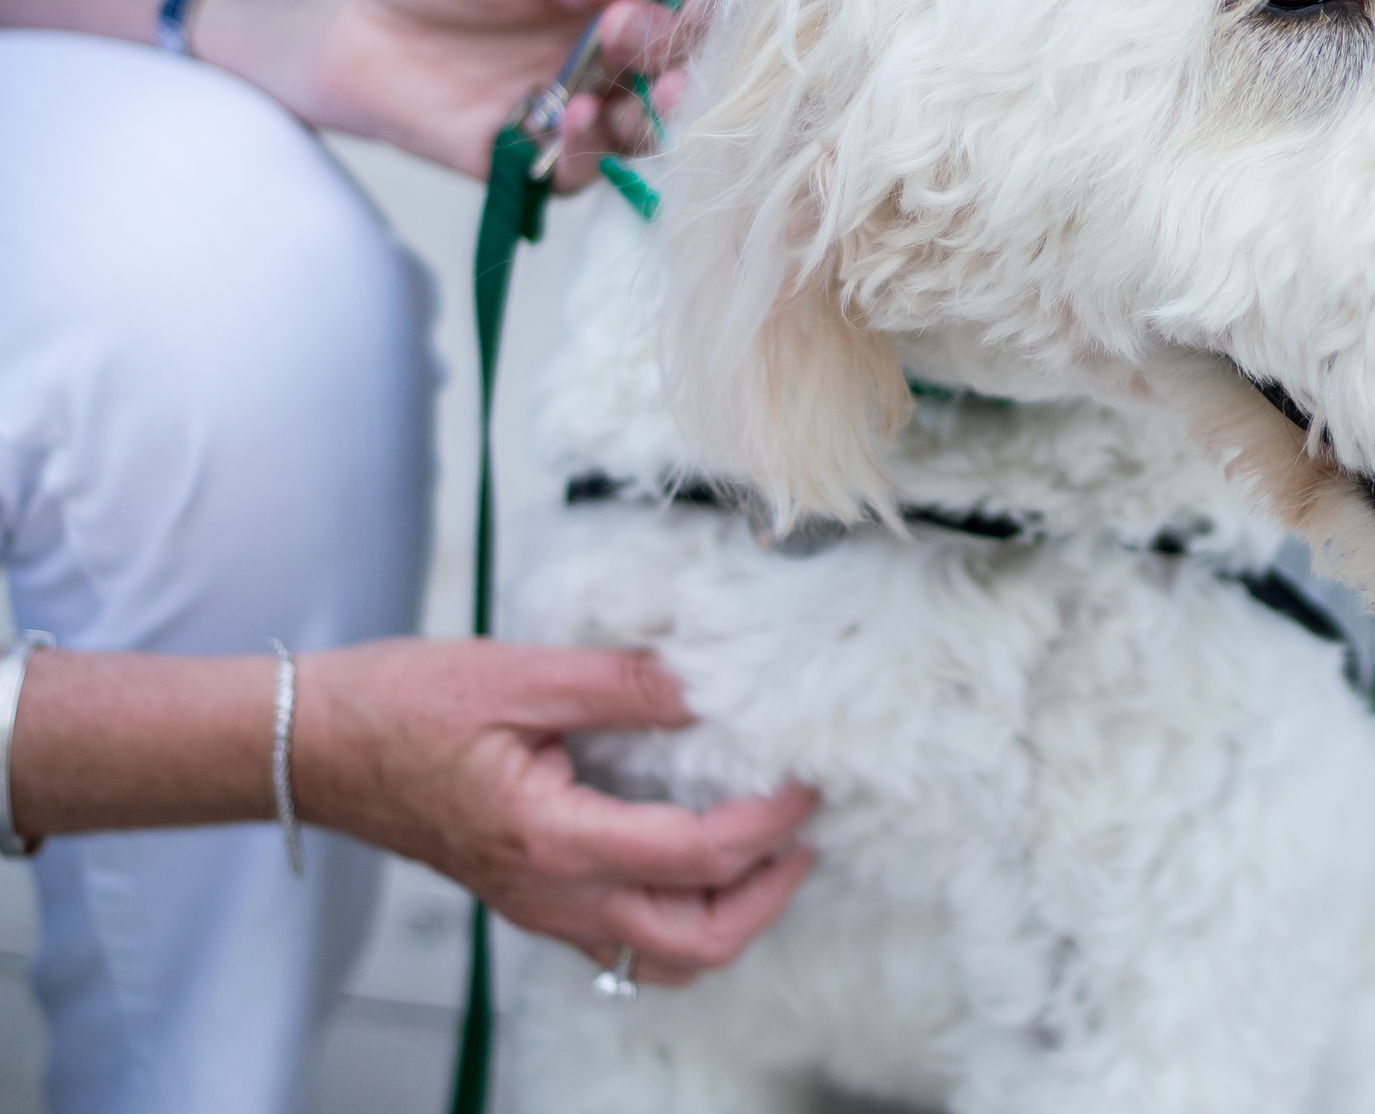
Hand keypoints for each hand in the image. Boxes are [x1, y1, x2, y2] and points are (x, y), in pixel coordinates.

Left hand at [196, 0, 698, 191]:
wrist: (327, 12)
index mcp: (610, 6)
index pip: (680, 23)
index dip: (690, 26)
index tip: (672, 16)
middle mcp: (600, 65)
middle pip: (672, 88)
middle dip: (680, 82)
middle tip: (659, 68)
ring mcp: (564, 116)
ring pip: (636, 139)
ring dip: (642, 125)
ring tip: (617, 99)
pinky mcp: (520, 160)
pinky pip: (574, 174)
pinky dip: (584, 155)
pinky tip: (566, 121)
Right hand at [294, 638, 814, 986]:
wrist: (311, 747)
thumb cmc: (398, 706)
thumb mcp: (518, 672)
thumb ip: (621, 684)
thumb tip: (706, 683)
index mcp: (552, 838)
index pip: (696, 857)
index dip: (768, 824)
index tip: (805, 784)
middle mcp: (550, 892)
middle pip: (691, 943)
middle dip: (766, 897)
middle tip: (801, 835)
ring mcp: (538, 906)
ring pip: (657, 960)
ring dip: (726, 920)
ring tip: (764, 856)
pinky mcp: (528, 899)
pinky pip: (619, 939)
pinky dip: (677, 916)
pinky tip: (695, 861)